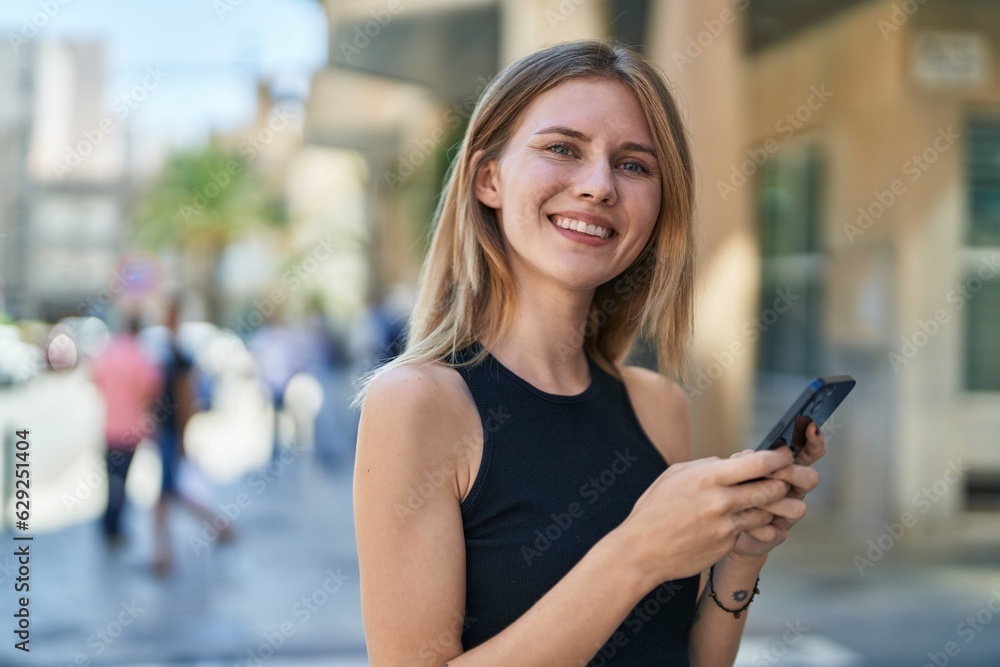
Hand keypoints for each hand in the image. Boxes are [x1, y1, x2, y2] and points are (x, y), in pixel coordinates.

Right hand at [616, 448, 793, 584]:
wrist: (642, 551)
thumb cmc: (654, 509)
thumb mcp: (675, 475)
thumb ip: (707, 465)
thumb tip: (733, 461)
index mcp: (708, 477)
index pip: (758, 463)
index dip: (778, 458)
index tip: (784, 455)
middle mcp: (721, 501)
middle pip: (772, 488)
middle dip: (780, 483)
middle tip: (778, 480)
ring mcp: (727, 526)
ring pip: (766, 512)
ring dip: (768, 506)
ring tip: (758, 501)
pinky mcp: (728, 545)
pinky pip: (749, 530)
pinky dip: (748, 524)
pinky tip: (734, 522)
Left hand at [731, 419, 825, 558]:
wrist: (724, 526)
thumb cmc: (735, 491)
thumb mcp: (739, 469)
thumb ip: (747, 460)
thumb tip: (748, 455)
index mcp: (786, 470)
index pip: (808, 452)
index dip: (813, 440)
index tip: (810, 426)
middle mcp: (792, 491)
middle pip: (810, 478)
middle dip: (791, 472)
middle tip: (770, 471)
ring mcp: (787, 515)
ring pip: (798, 508)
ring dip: (774, 502)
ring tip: (751, 499)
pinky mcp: (775, 536)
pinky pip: (773, 532)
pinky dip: (757, 526)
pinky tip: (743, 523)